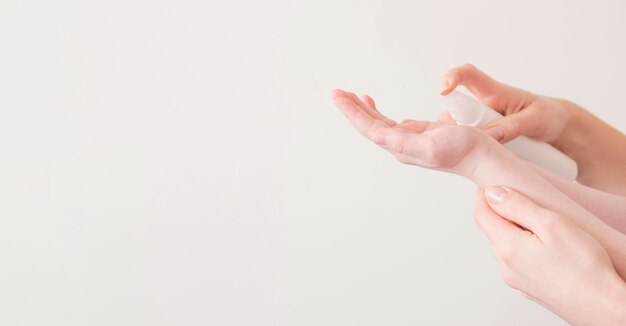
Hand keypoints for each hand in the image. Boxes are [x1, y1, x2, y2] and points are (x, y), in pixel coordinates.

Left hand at [331, 89, 493, 175]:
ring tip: (347, 95)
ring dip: (360, 108)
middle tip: (336, 92)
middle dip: (350, 108)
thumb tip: (377, 136)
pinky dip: (376, 111)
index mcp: (399, 147)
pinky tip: (370, 103)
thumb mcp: (432, 146)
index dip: (352, 112)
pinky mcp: (415, 133)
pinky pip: (388, 121)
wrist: (481, 156)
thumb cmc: (462, 151)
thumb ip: (403, 143)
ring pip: (376, 121)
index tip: (338, 96)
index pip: (368, 128)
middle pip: (367, 124)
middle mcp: (398, 145)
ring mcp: (406, 139)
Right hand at [440, 64, 571, 144]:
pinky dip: (463, 154)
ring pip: (454, 131)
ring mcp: (477, 125)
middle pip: (452, 112)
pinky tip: (474, 162)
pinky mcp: (478, 140)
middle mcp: (480, 107)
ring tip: (481, 155)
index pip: (468, 75)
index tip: (443, 91)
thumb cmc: (547, 117)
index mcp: (494, 92)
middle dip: (453, 127)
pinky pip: (462, 146)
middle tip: (472, 143)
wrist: (557, 132)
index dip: (452, 77)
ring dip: (459, 143)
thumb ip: (512, 127)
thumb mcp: (535, 120)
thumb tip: (488, 136)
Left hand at [475, 186, 625, 324]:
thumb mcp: (551, 223)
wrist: (603, 307)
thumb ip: (518, 206)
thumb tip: (493, 194)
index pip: (482, 215)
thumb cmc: (584, 268)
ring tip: (535, 222)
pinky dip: (523, 247)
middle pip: (492, 231)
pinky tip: (544, 245)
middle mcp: (506, 267)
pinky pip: (518, 262)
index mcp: (507, 247)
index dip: (484, 196)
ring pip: (505, 247)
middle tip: (516, 198)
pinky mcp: (530, 289)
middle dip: (499, 212)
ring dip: (512, 231)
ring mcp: (517, 280)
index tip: (490, 184)